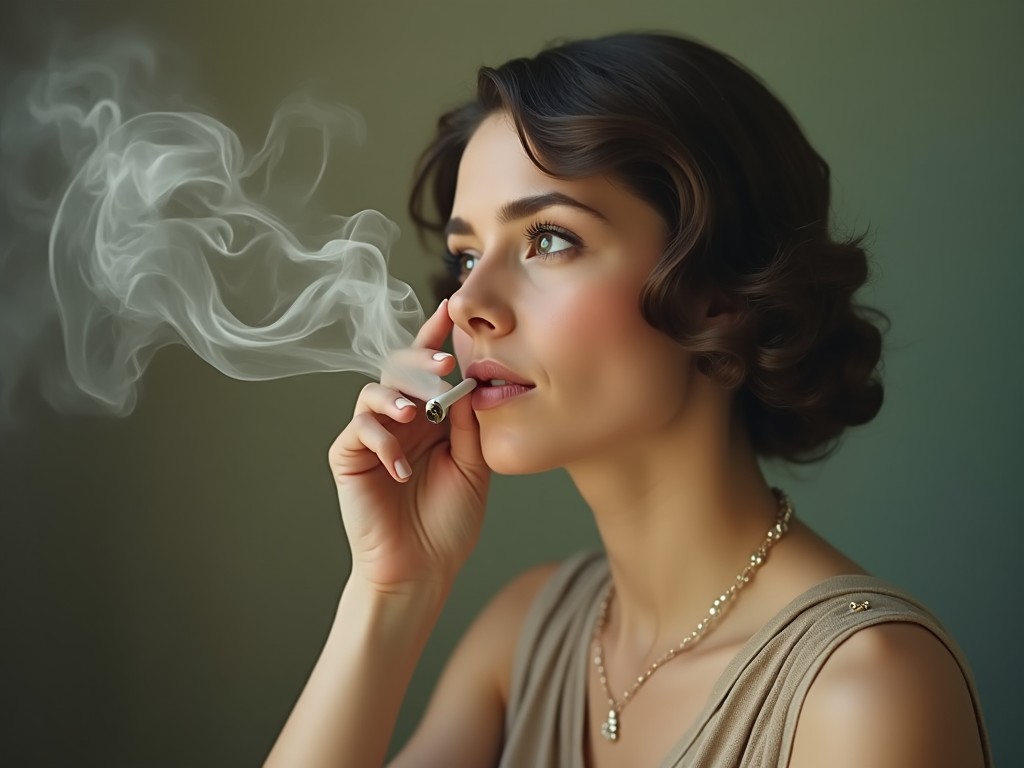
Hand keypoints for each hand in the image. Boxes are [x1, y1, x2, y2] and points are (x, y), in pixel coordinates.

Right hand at [328, 299, 489, 595]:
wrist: (422, 569)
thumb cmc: (448, 523)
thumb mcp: (473, 467)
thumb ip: (469, 425)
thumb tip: (469, 381)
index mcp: (432, 419)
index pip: (430, 371)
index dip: (435, 338)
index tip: (450, 309)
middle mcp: (401, 421)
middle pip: (400, 369)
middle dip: (419, 358)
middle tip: (442, 361)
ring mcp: (373, 437)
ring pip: (374, 392)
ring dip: (395, 395)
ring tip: (415, 413)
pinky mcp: (348, 457)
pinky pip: (360, 431)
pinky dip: (383, 442)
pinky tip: (402, 469)